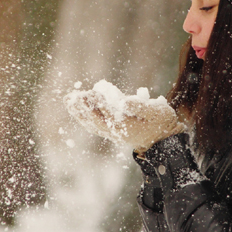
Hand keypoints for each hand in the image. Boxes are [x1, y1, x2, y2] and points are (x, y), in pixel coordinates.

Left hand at [64, 89, 184, 149]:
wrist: (162, 140)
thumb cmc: (161, 122)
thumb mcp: (157, 112)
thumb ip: (139, 106)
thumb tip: (123, 102)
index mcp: (127, 127)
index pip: (109, 114)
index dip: (100, 103)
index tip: (92, 92)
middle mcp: (117, 132)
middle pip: (95, 121)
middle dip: (84, 108)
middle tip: (73, 95)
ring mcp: (113, 134)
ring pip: (92, 124)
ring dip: (79, 112)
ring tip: (69, 100)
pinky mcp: (111, 132)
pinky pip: (94, 126)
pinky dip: (84, 117)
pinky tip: (77, 109)